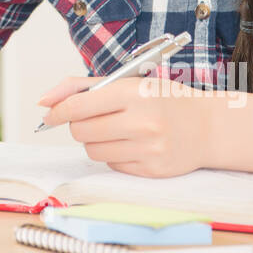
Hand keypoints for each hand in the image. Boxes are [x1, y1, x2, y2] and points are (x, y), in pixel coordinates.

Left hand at [37, 74, 215, 177]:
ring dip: (95, 141)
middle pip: (81, 132)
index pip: (79, 106)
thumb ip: (82, 87)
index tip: (50, 115)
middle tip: (92, 119)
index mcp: (134, 93)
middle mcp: (142, 122)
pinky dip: (113, 155)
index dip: (58, 111)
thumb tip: (44, 101)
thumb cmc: (163, 100)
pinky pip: (112, 165)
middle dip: (79, 125)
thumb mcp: (127, 82)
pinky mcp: (152, 170)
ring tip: (114, 130)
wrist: (207, 127)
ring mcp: (148, 149)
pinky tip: (131, 144)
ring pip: (93, 151)